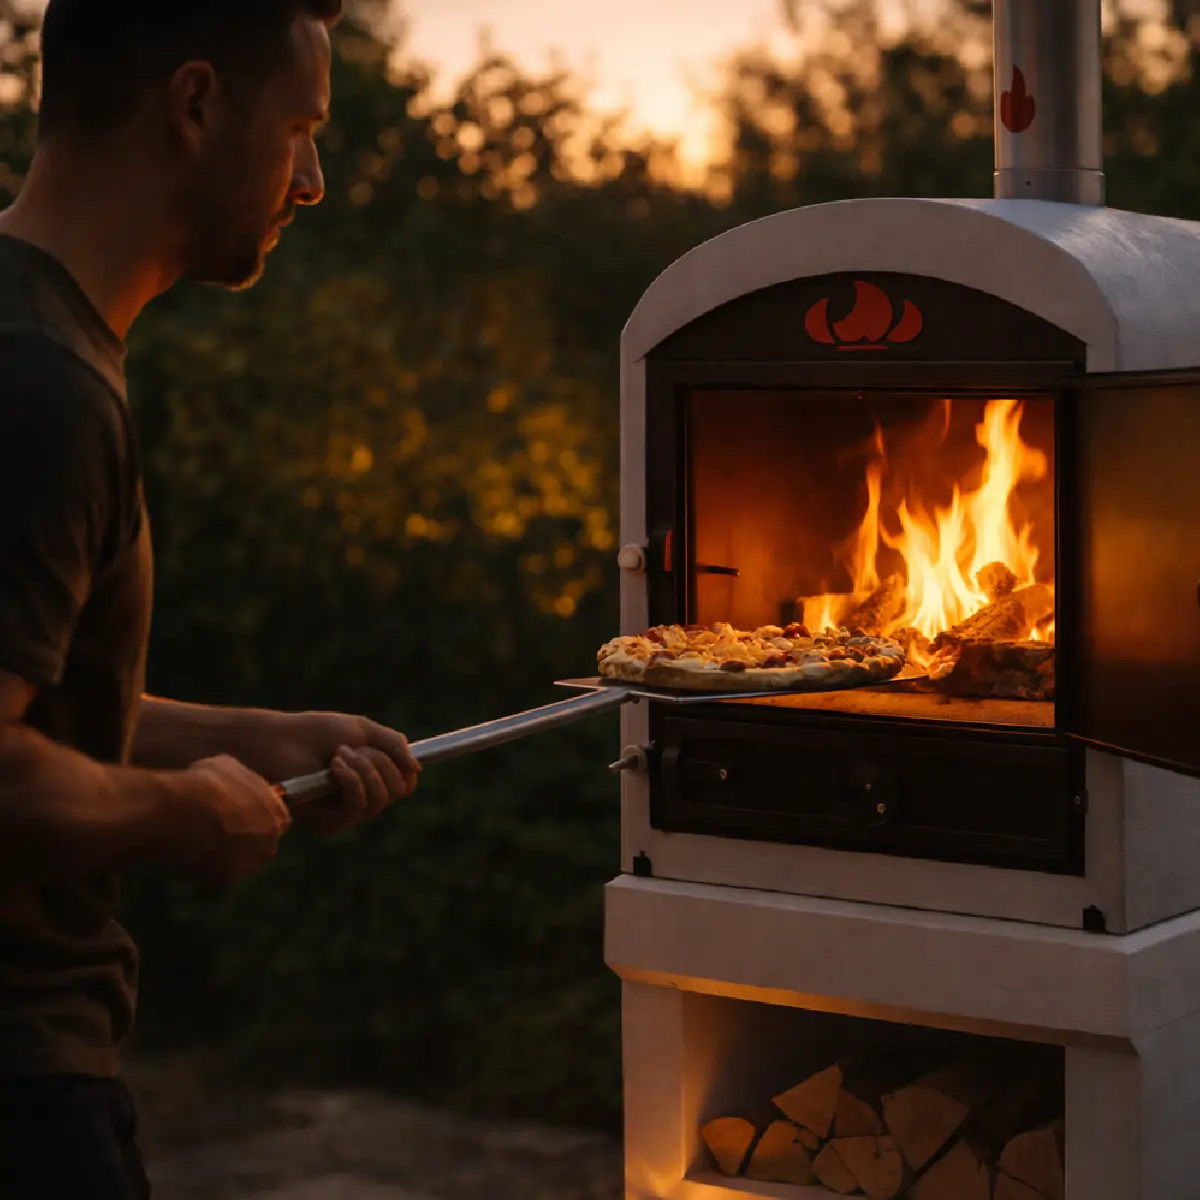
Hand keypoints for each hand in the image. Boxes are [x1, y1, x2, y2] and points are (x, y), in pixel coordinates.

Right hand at [176, 754, 291, 885]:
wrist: (184, 812)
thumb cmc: (207, 784)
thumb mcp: (229, 767)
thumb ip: (241, 781)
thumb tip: (235, 784)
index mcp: (277, 815)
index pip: (276, 819)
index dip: (257, 815)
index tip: (240, 812)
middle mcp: (269, 843)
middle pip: (258, 843)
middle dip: (242, 837)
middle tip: (216, 826)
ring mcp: (248, 864)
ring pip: (237, 861)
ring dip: (223, 853)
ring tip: (198, 838)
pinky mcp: (225, 880)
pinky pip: (214, 874)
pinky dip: (203, 867)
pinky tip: (188, 852)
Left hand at [270, 711, 419, 834]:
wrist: (278, 741)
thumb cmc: (315, 734)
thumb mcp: (362, 731)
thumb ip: (393, 745)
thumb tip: (418, 769)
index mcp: (370, 778)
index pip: (404, 785)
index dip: (406, 770)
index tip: (399, 754)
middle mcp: (361, 799)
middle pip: (398, 790)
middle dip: (381, 762)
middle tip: (352, 747)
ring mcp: (346, 814)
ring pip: (382, 798)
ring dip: (365, 768)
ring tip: (339, 754)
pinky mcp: (330, 823)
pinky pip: (359, 804)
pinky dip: (352, 780)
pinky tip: (334, 766)